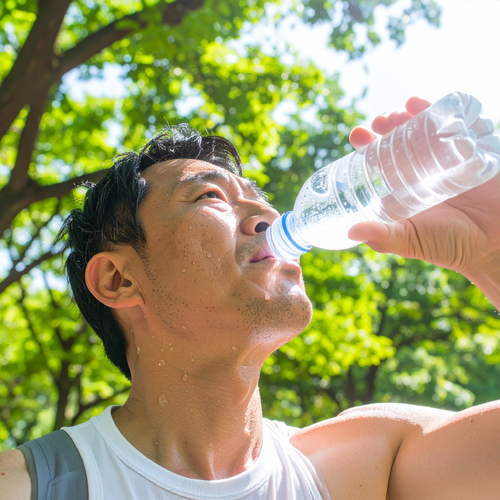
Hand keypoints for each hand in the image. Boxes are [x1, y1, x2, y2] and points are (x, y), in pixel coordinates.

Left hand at [347, 97, 499, 288]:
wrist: (496, 245)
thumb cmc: (449, 245)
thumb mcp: (410, 240)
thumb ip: (383, 237)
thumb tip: (350, 231)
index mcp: (403, 190)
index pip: (380, 162)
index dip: (367, 147)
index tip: (356, 134)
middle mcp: (422, 172)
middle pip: (400, 141)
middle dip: (388, 127)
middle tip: (380, 121)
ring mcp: (448, 161)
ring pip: (426, 132)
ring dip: (412, 117)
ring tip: (401, 111)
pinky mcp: (474, 154)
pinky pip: (460, 129)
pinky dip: (446, 114)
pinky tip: (431, 106)